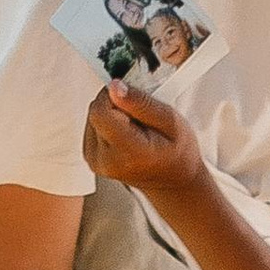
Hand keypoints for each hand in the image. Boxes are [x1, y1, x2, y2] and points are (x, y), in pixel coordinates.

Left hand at [85, 79, 200, 194]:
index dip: (116, 97)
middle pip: (96, 111)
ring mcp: (96, 161)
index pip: (101, 110)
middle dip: (117, 106)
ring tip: (135, 128)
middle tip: (140, 119)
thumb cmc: (177, 154)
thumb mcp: (171, 121)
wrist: (173, 181)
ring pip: (93, 117)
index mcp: (128, 152)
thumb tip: (115, 88)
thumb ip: (141, 103)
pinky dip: (109, 125)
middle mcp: (106, 160)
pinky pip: (92, 127)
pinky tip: (127, 134)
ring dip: (113, 116)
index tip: (133, 101)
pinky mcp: (91, 157)